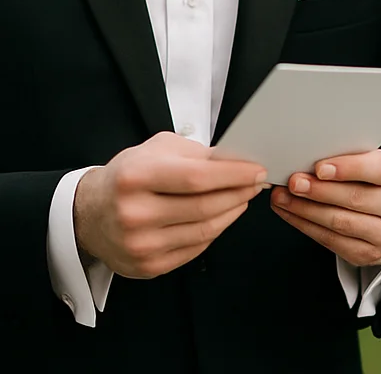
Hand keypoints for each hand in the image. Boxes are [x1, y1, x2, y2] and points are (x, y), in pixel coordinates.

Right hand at [73, 131, 267, 278]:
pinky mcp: (147, 266)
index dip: (234, 174)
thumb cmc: (129, 175)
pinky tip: (223, 215)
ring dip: (233, 212)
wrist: (89, 213)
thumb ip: (197, 153)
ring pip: (205, 230)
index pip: (197, 177)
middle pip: (205, 206)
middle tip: (256, 182)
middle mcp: (135, 214)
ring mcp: (140, 245)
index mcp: (136, 177)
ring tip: (243, 197)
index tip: (257, 169)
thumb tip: (237, 161)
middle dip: (239, 192)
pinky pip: (196, 248)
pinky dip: (216, 230)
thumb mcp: (158, 149)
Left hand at [270, 149, 380, 266]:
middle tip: (294, 182)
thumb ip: (355, 158)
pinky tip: (292, 213)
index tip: (319, 167)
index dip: (348, 168)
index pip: (378, 170)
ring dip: (306, 209)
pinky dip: (307, 226)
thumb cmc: (379, 178)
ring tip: (283, 197)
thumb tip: (313, 157)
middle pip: (356, 198)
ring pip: (340, 222)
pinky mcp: (369, 254)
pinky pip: (331, 241)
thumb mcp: (378, 160)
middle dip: (319, 190)